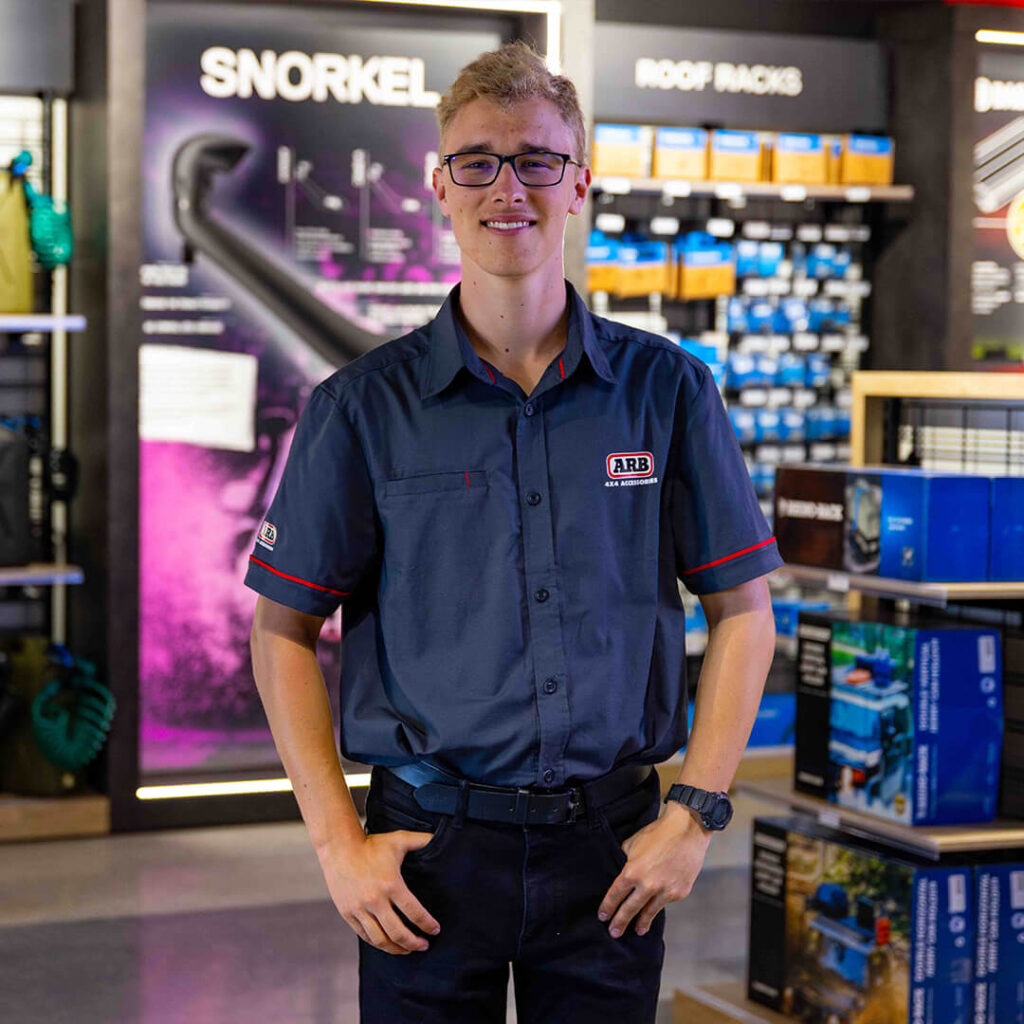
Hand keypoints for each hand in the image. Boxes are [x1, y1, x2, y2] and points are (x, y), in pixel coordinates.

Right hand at [317, 830, 440, 954]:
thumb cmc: (371, 844)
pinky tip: (388, 943)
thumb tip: (440, 838)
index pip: (414, 913)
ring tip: (408, 950)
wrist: (339, 847)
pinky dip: (378, 943)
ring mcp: (359, 909)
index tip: (435, 930)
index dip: (427, 924)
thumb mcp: (399, 839)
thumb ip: (422, 840)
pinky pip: (365, 935)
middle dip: (414, 943)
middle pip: (398, 933)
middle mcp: (375, 900)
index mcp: (391, 884)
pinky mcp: (347, 913)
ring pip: (380, 939)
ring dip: (396, 949)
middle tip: (425, 946)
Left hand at [597, 801, 711, 937]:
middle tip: (613, 933)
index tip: (602, 916)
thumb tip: (622, 871)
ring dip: (641, 923)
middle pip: (629, 909)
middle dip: (619, 923)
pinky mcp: (679, 893)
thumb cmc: (658, 834)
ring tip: (637, 931)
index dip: (608, 907)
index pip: (615, 895)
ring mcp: (665, 891)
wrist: (687, 830)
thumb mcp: (633, 844)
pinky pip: (664, 903)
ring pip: (649, 912)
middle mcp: (647, 885)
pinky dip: (658, 907)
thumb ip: (626, 861)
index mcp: (632, 872)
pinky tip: (654, 912)